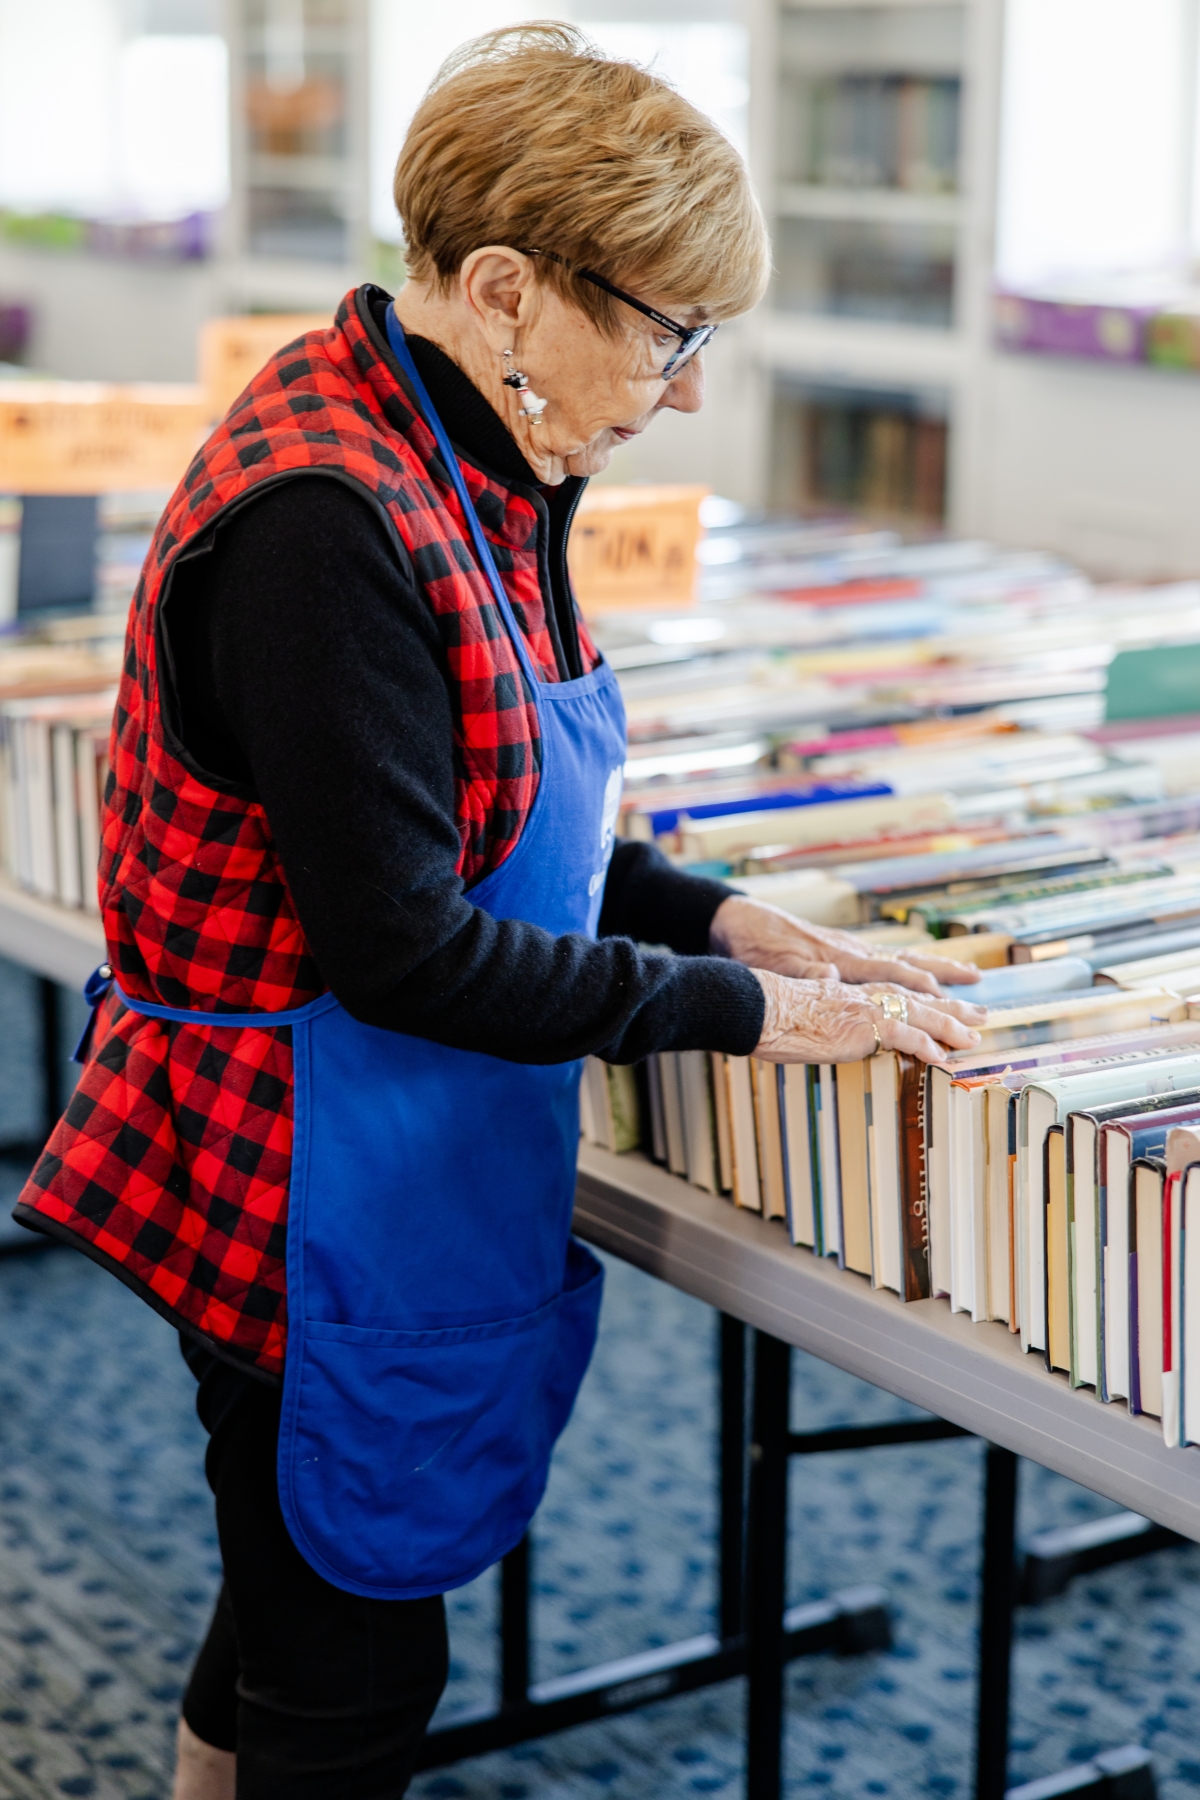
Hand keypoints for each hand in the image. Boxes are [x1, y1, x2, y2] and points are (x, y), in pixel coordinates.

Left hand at [710, 894, 982, 994]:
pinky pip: (885, 961)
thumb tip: (832, 978)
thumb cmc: (754, 942)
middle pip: (909, 963)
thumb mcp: (775, 963)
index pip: (891, 973)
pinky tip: (919, 972)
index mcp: (842, 957)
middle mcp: (852, 951)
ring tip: (968, 975)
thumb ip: (804, 973)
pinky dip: (909, 968)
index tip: (950, 1003)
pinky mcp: (839, 950)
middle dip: (946, 977)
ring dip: (936, 969)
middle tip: (980, 989)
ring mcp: (848, 949)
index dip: (921, 989)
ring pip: (902, 959)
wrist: (735, 920)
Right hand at [752, 970, 984, 1065]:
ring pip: (920, 1013)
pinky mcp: (863, 1024)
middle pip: (919, 999)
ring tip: (974, 1037)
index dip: (928, 1000)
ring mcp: (867, 1007)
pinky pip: (904, 1035)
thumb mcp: (810, 1014)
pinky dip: (925, 1044)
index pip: (900, 994)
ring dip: (950, 1024)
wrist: (762, 1007)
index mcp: (855, 992)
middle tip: (981, 1016)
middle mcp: (866, 994)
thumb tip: (834, 1029)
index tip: (948, 1005)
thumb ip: (830, 1018)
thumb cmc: (775, 1014)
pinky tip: (942, 1057)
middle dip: (953, 1007)